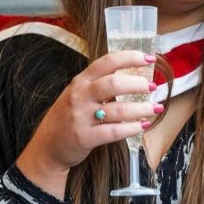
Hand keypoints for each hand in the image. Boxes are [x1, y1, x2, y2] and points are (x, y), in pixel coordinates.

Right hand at [15, 51, 159, 197]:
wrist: (48, 146)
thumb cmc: (68, 116)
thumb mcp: (78, 94)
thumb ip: (99, 84)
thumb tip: (132, 76)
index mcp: (81, 81)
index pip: (107, 62)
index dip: (130, 58)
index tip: (148, 59)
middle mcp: (80, 96)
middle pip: (114, 83)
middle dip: (138, 85)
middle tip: (153, 87)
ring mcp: (81, 117)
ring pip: (118, 110)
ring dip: (141, 109)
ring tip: (155, 108)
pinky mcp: (85, 137)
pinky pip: (114, 132)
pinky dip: (132, 128)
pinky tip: (143, 125)